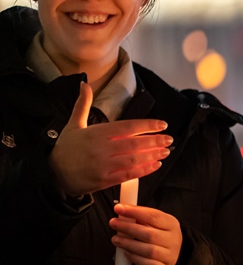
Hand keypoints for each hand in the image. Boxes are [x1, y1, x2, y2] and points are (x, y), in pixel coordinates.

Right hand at [50, 82, 171, 195]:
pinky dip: (143, 170)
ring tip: (165, 151)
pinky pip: (128, 175)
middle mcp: (101, 148)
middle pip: (134, 144)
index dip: (147, 125)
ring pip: (133, 159)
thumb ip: (82, 104)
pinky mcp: (104, 180)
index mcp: (96, 133)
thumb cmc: (65, 147)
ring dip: (152, 155)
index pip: (127, 127)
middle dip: (154, 141)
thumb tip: (84, 84)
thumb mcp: (73, 124)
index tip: (162, 124)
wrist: (52, 174)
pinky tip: (155, 165)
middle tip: (169, 139)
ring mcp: (103, 165)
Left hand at [109, 204, 182, 264]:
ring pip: (148, 250)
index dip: (135, 212)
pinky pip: (147, 264)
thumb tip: (123, 211)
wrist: (174, 253)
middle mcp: (173, 240)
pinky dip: (134, 258)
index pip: (154, 216)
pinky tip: (126, 252)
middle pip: (149, 234)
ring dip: (128, 244)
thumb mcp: (156, 222)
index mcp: (172, 224)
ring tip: (115, 239)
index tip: (119, 208)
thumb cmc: (161, 234)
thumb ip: (141, 217)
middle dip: (128, 228)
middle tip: (113, 223)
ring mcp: (169, 255)